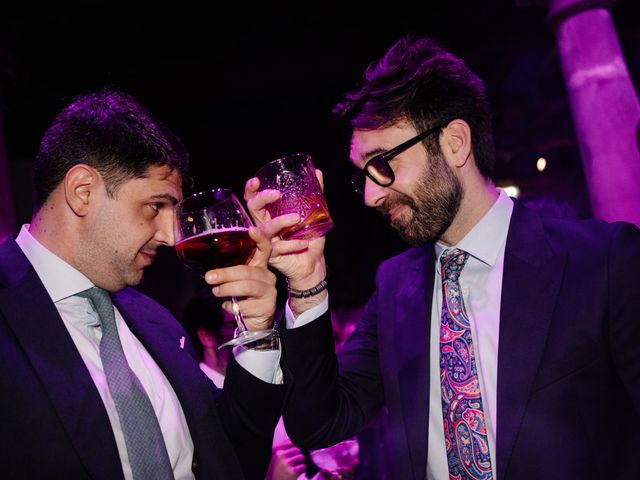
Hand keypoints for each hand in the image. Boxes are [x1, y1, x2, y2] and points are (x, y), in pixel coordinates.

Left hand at [204, 226, 276, 330]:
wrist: (254, 323)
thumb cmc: (243, 298)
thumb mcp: (237, 282)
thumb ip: (230, 272)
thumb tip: (209, 270)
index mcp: (260, 266)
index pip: (264, 248)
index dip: (259, 238)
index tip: (251, 230)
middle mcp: (268, 276)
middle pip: (247, 271)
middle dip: (225, 274)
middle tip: (210, 278)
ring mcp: (269, 292)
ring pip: (246, 286)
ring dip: (227, 289)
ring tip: (216, 291)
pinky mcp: (267, 307)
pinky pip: (244, 305)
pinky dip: (231, 306)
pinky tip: (229, 306)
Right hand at [244, 173, 326, 290]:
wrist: (314, 263)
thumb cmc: (310, 237)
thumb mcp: (314, 213)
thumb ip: (315, 194)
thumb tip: (317, 172)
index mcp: (270, 214)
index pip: (254, 199)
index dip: (251, 190)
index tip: (256, 180)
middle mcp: (265, 226)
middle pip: (252, 210)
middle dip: (261, 199)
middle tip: (276, 194)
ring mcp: (266, 242)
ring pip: (264, 229)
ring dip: (280, 221)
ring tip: (297, 218)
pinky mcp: (272, 256)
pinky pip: (278, 248)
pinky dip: (292, 244)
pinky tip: (304, 242)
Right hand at [266, 440, 306, 479]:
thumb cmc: (277, 470)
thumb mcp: (276, 457)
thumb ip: (283, 447)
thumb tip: (293, 440)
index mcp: (277, 451)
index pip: (291, 441)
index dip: (295, 445)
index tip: (295, 450)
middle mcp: (281, 456)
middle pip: (297, 449)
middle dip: (298, 455)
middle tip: (295, 461)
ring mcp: (287, 464)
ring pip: (301, 457)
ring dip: (301, 462)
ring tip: (296, 465)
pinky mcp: (292, 472)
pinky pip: (303, 466)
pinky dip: (302, 469)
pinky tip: (297, 471)